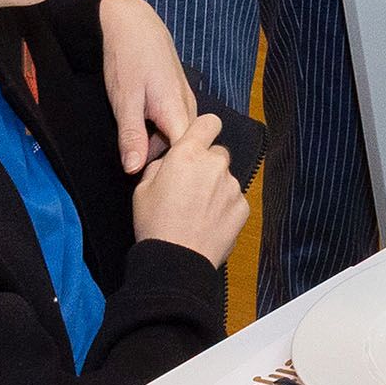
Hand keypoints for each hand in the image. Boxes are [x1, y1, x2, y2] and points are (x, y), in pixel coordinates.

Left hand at [93, 0, 195, 175]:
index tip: (153, 183)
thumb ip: (131, 136)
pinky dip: (161, 135)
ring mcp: (184, 101)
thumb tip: (134, 169)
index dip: (174, 171)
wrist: (132, 22)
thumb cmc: (128, 58)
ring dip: (161, 148)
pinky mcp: (176, 96)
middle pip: (185, 148)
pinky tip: (141, 137)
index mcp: (178, 110)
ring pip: (179, 136)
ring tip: (136, 156)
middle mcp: (188, 107)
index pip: (189, 153)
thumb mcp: (124, 100)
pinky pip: (175, 125)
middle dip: (166, 163)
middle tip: (139, 174)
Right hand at [128, 111, 247, 266]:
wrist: (176, 262)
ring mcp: (232, 186)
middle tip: (191, 187)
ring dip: (216, 187)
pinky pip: (234, 199)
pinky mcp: (243, 206)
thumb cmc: (154, 224)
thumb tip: (170, 161)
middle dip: (207, 164)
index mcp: (188, 154)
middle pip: (218, 153)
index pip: (209, 122)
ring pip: (226, 178)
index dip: (203, 130)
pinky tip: (208, 222)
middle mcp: (215, 165)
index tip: (197, 142)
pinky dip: (225, 207)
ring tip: (197, 211)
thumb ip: (161, 166)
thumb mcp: (143, 189)